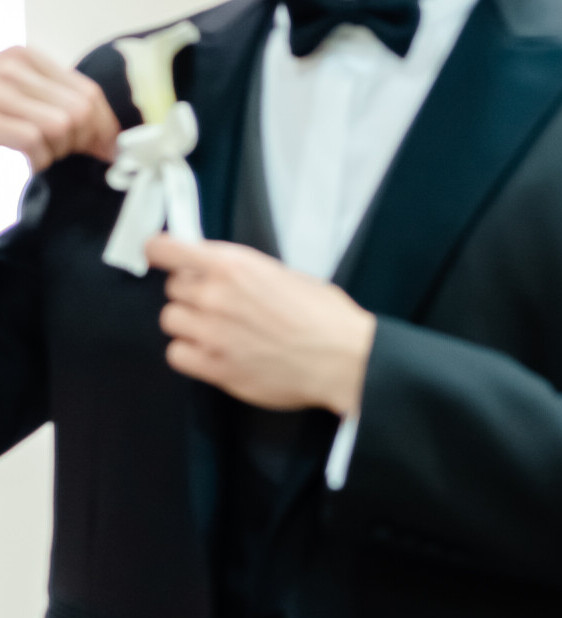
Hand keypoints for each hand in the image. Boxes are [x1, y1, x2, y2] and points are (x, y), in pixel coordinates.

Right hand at [0, 46, 121, 169]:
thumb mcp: (18, 96)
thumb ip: (57, 104)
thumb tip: (110, 140)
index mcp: (24, 57)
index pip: (89, 93)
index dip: (106, 128)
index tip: (108, 151)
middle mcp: (9, 66)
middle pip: (81, 112)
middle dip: (81, 143)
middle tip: (61, 154)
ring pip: (62, 127)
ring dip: (56, 153)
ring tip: (38, 156)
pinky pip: (34, 141)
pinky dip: (38, 161)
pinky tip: (27, 162)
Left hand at [148, 236, 375, 413]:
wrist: (344, 360)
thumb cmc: (326, 317)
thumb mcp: (286, 275)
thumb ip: (243, 272)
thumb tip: (217, 273)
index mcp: (233, 265)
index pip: (165, 249)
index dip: (161, 252)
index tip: (164, 257)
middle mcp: (215, 296)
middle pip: (172, 288)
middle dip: (192, 293)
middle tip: (219, 304)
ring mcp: (211, 334)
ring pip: (171, 321)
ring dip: (190, 324)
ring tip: (219, 331)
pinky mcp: (214, 367)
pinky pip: (177, 355)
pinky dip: (191, 353)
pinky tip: (215, 353)